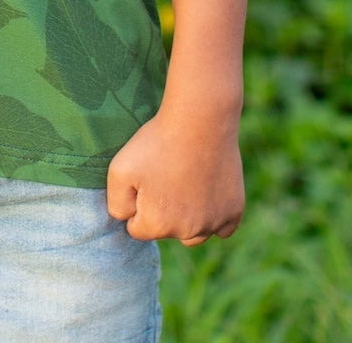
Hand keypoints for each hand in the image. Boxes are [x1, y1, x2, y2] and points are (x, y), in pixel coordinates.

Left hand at [105, 106, 244, 245]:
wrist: (200, 119)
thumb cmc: (158, 142)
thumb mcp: (119, 170)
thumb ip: (116, 205)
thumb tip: (128, 221)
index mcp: (158, 226)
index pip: (137, 228)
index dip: (138, 202)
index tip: (147, 178)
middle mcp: (188, 233)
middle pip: (167, 231)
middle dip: (163, 210)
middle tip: (167, 175)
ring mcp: (214, 224)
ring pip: (194, 233)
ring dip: (188, 217)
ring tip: (186, 182)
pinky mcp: (234, 211)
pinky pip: (222, 227)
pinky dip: (214, 215)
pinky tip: (207, 191)